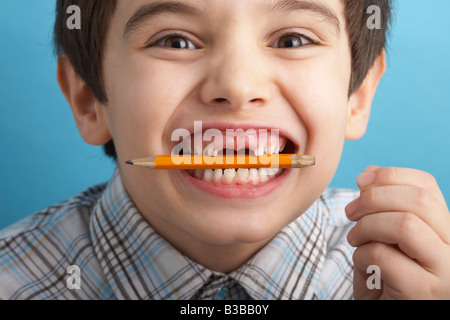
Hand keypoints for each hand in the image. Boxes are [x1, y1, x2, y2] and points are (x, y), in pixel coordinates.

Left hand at [345, 166, 449, 299]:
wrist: (383, 312)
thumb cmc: (382, 275)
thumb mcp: (381, 236)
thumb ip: (381, 206)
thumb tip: (368, 173)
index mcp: (445, 230)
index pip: (427, 186)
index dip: (390, 176)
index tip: (360, 181)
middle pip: (419, 200)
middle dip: (373, 198)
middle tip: (350, 211)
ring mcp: (445, 273)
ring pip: (405, 225)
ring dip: (367, 227)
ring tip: (354, 240)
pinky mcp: (424, 292)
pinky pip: (384, 256)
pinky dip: (362, 255)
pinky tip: (363, 266)